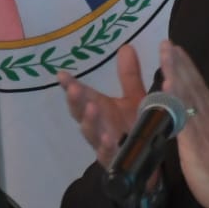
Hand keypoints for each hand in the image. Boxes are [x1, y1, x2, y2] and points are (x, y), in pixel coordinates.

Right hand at [59, 45, 145, 167]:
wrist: (147, 158)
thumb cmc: (136, 125)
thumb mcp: (135, 98)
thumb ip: (129, 75)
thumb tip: (126, 47)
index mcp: (100, 108)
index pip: (82, 95)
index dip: (70, 86)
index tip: (61, 75)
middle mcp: (98, 125)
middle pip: (81, 114)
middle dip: (76, 102)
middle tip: (75, 89)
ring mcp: (103, 144)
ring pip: (90, 133)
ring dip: (89, 121)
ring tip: (92, 108)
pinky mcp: (113, 161)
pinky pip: (107, 155)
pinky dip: (106, 146)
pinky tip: (108, 138)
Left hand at [158, 41, 208, 207]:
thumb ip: (205, 128)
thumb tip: (197, 115)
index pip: (199, 88)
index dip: (187, 68)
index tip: (177, 49)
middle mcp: (208, 119)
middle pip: (193, 86)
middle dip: (179, 63)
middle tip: (167, 42)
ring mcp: (202, 130)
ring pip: (188, 97)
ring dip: (176, 73)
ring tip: (166, 54)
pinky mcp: (195, 144)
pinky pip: (184, 118)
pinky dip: (176, 100)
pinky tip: (167, 87)